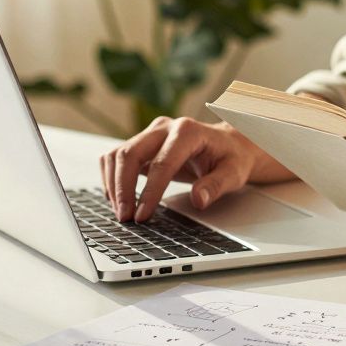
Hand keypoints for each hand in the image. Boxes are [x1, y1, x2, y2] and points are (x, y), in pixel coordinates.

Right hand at [100, 117, 291, 222]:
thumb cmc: (231, 158)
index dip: (150, 192)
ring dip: (113, 184)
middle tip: (125, 218)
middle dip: (123, 188)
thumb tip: (199, 200)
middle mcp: (165, 128)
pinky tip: (118, 200)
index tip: (143, 215)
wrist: (228, 145)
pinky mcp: (142, 144)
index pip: (162, 163)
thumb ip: (217, 185)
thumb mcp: (234, 173)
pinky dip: (111, 178)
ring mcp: (151, 134)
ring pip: (117, 154)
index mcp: (188, 132)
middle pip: (130, 154)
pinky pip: (116, 158)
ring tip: (121, 212)